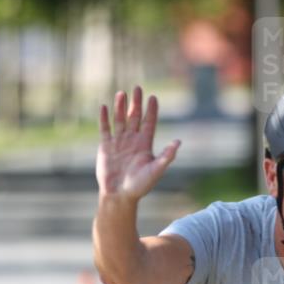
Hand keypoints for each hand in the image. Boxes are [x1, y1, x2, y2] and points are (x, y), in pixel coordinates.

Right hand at [96, 86, 179, 200]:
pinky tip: (104, 107)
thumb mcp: (156, 170)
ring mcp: (119, 142)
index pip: (149, 122)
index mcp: (145, 144)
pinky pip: (105, 129)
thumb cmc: (140, 185)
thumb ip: (166, 156)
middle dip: (136, 103)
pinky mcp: (106, 146)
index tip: (153, 97)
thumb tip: (178, 142)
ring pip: (120, 120)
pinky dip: (104, 118)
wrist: (120, 195)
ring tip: (121, 93)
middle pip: (135, 117)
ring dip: (120, 107)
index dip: (151, 110)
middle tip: (138, 88)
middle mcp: (132, 140)